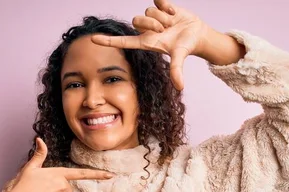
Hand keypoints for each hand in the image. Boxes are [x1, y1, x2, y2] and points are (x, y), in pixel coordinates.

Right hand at [0, 137, 113, 191]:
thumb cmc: (22, 186)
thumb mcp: (30, 168)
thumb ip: (39, 154)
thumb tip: (40, 139)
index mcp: (57, 173)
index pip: (81, 173)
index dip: (97, 174)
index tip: (110, 175)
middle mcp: (62, 184)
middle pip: (70, 188)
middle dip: (61, 190)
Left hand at [91, 0, 207, 90]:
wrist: (196, 34)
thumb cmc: (185, 47)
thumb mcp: (179, 57)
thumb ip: (177, 70)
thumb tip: (180, 87)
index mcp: (145, 42)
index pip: (123, 41)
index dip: (108, 41)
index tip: (93, 39)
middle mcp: (146, 30)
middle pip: (136, 21)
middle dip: (152, 24)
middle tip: (164, 30)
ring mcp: (152, 17)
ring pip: (148, 11)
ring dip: (162, 17)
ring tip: (171, 24)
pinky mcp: (160, 6)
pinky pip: (157, 0)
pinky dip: (167, 6)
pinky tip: (174, 13)